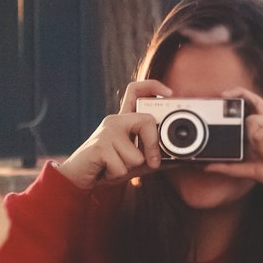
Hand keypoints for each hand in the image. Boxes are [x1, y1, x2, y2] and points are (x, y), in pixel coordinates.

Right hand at [55, 80, 170, 189]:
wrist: (79, 177)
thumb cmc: (109, 167)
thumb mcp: (137, 162)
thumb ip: (156, 158)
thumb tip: (183, 160)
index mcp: (124, 120)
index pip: (135, 91)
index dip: (153, 85)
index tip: (170, 93)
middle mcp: (115, 120)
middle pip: (147, 121)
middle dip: (153, 146)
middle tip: (152, 163)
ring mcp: (106, 131)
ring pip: (136, 155)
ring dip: (129, 169)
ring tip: (115, 166)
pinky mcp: (99, 146)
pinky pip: (123, 167)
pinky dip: (117, 175)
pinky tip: (106, 170)